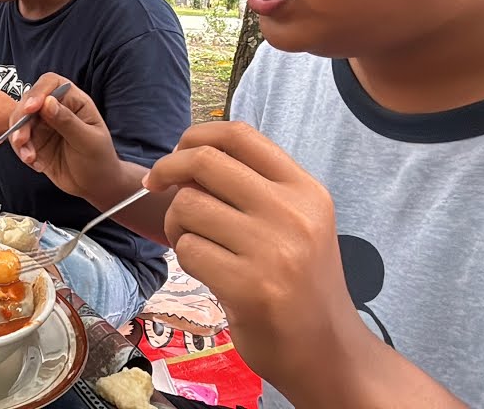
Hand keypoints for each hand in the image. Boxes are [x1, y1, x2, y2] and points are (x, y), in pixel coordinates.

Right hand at [8, 74, 119, 197]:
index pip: (51, 83)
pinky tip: (35, 164)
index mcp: (74, 101)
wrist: (94, 185)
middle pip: (28, 101)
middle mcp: (55, 108)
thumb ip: (67, 121)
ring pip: (19, 121)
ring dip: (19, 138)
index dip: (38, 92)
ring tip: (29, 158)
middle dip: (21, 120)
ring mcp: (43, 124)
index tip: (32, 108)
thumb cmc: (99, 160)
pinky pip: (19, 140)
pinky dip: (21, 151)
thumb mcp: (88, 141)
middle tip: (21, 140)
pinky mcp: (34, 141)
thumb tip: (47, 102)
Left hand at [145, 122, 367, 401]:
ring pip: (188, 206)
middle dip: (168, 169)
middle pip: (205, 162)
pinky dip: (185, 257)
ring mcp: (272, 250)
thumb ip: (254, 187)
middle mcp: (292, 213)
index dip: (196, 135)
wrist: (327, 350)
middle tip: (156, 186)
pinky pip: (188, 250)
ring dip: (175, 224)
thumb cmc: (300, 282)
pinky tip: (207, 271)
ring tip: (194, 243)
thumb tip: (189, 156)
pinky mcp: (248, 286)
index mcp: (305, 190)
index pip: (240, 135)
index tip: (176, 152)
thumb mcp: (297, 222)